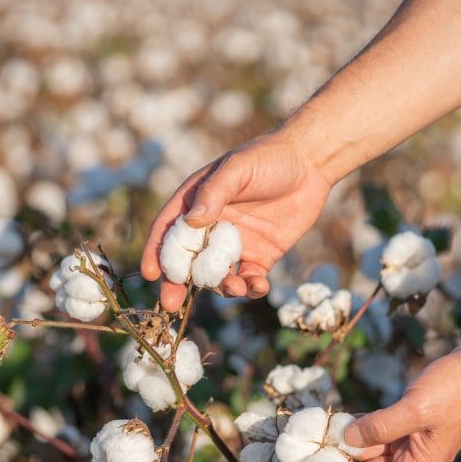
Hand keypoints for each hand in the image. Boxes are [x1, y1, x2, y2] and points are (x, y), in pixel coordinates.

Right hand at [141, 129, 332, 312]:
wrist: (310, 163)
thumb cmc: (267, 157)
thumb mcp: (237, 169)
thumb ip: (214, 193)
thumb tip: (191, 221)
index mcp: (196, 203)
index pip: (169, 230)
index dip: (157, 252)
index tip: (151, 273)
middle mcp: (211, 227)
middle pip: (188, 260)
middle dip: (178, 283)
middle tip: (172, 304)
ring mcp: (235, 245)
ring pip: (218, 275)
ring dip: (221, 286)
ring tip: (233, 286)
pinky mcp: (260, 256)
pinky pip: (249, 280)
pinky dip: (251, 288)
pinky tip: (259, 286)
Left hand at [314, 341, 460, 461]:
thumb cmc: (456, 391)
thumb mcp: (414, 410)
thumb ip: (380, 427)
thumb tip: (347, 439)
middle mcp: (415, 458)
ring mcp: (413, 439)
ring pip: (371, 452)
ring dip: (345, 449)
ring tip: (315, 447)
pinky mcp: (411, 421)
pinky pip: (378, 430)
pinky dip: (359, 427)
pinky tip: (338, 422)